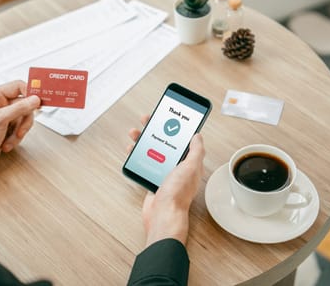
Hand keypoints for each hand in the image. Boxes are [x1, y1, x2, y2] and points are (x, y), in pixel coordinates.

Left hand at [0, 80, 40, 184]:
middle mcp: (0, 106)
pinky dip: (15, 139)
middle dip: (24, 120)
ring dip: (19, 132)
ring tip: (10, 138)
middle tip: (21, 127)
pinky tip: (6, 144)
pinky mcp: (7, 131)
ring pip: (24, 120)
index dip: (29, 92)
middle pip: (25, 105)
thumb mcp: (0, 119)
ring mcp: (5, 119)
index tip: (39, 99)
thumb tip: (34, 99)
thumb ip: (19, 107)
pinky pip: (20, 130)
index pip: (18, 87)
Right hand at [128, 115, 205, 246]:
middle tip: (147, 119)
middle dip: (155, 129)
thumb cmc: (178, 194)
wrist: (163, 214)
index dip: (175, 126)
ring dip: (142, 140)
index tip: (167, 115)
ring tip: (134, 133)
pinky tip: (132, 150)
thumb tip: (198, 136)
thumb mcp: (191, 167)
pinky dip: (137, 155)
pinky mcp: (152, 179)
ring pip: (152, 150)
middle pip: (165, 142)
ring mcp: (164, 173)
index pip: (182, 138)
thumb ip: (196, 151)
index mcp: (189, 162)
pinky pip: (144, 162)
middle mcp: (177, 167)